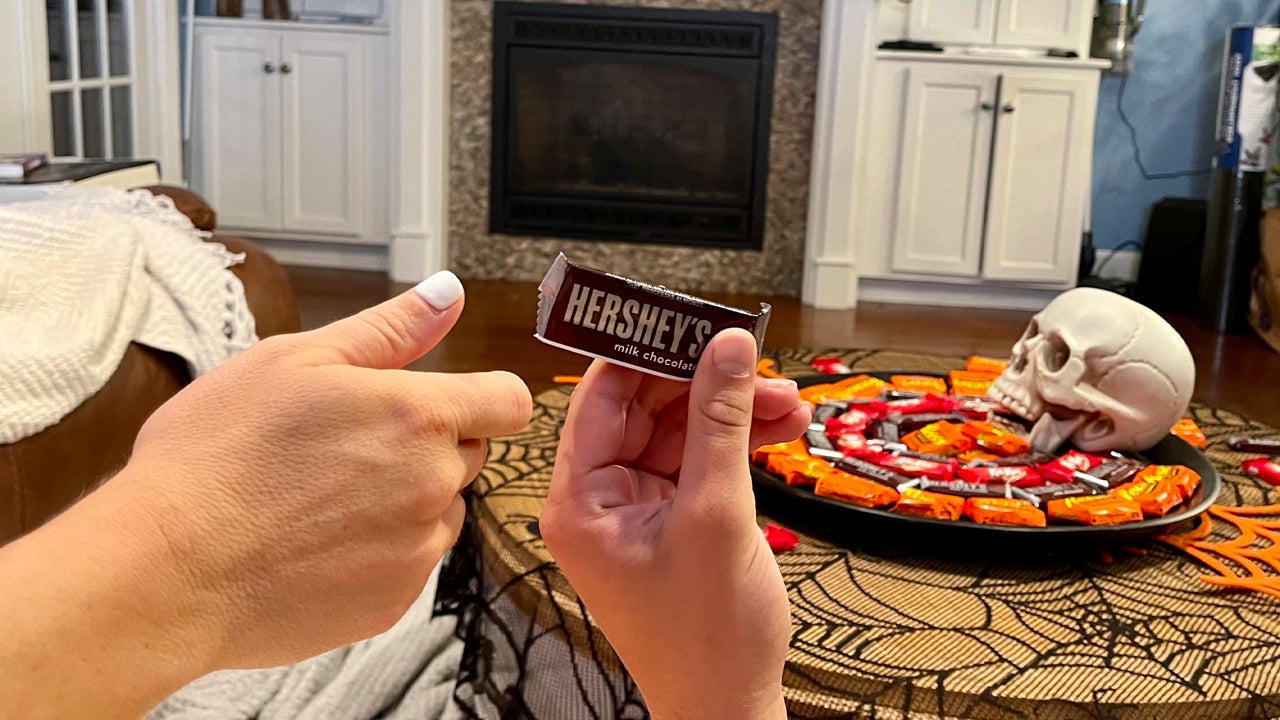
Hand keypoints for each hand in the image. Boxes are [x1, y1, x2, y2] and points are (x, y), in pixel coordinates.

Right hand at [112, 271, 531, 668]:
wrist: (166, 571)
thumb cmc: (218, 454)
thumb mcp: (296, 361)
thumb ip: (389, 328)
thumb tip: (450, 293)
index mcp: (417, 417)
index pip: (508, 401)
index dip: (484, 395)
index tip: (447, 401)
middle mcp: (434, 485)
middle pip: (467, 454)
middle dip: (426, 445)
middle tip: (343, 448)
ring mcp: (416, 550)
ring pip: (438, 511)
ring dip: (404, 501)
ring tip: (318, 500)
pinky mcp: (392, 604)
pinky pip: (407, 564)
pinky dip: (377, 552)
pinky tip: (313, 545)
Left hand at [540, 329, 809, 719]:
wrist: (731, 706)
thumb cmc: (706, 639)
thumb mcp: (717, 513)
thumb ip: (721, 423)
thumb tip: (726, 350)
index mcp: (579, 501)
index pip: (600, 396)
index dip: (645, 349)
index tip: (690, 317)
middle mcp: (598, 499)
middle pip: (645, 406)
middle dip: (704, 381)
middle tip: (752, 356)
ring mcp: (637, 507)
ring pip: (680, 429)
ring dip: (732, 409)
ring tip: (786, 398)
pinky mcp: (672, 517)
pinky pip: (700, 458)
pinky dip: (738, 440)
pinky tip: (780, 424)